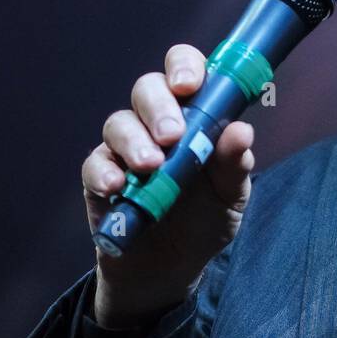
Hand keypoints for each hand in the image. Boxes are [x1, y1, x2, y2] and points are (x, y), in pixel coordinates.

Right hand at [82, 44, 255, 326]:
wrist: (171, 269)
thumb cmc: (205, 220)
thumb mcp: (230, 196)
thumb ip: (236, 164)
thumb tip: (242, 131)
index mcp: (195, 115)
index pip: (186, 71)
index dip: (185, 67)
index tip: (190, 86)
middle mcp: (156, 123)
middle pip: (148, 88)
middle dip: (158, 106)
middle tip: (172, 135)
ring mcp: (125, 148)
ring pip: (119, 122)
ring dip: (134, 141)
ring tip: (151, 167)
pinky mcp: (100, 177)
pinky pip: (94, 163)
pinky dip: (104, 172)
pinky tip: (117, 187)